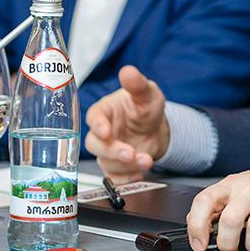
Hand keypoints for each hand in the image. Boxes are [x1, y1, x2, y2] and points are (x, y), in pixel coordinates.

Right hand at [84, 66, 169, 181]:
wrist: (156, 129)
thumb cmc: (145, 107)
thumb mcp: (147, 93)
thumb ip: (137, 84)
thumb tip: (128, 71)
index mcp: (104, 111)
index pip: (94, 117)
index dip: (98, 125)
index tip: (106, 131)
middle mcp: (101, 132)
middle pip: (95, 145)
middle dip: (113, 151)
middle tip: (131, 153)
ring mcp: (106, 151)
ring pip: (106, 162)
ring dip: (126, 165)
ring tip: (147, 160)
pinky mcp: (114, 167)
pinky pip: (114, 178)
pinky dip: (126, 179)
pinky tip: (139, 175)